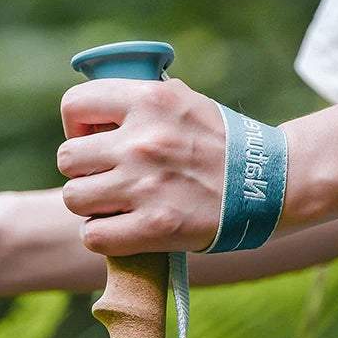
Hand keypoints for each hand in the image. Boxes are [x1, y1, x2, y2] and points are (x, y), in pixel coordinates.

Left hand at [57, 77, 226, 254]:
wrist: (270, 182)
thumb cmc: (221, 143)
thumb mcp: (183, 101)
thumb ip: (138, 102)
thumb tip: (94, 112)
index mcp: (149, 102)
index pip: (74, 104)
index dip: (76, 124)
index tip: (93, 138)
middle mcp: (142, 142)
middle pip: (67, 158)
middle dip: (82, 169)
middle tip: (105, 177)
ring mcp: (145, 186)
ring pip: (73, 197)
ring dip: (89, 204)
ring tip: (113, 204)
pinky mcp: (154, 227)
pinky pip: (93, 236)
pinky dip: (100, 236)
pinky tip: (120, 228)